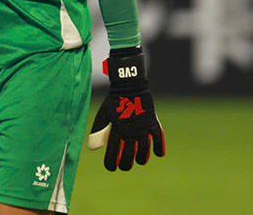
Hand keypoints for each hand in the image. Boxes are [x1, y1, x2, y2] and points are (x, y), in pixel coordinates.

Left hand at [88, 48, 164, 170]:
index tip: (111, 168)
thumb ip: (98, 130)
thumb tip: (93, 148)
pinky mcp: (152, 121)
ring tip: (139, 161)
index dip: (111, 163)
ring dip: (141, 159)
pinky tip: (158, 154)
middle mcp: (129, 130)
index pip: (113, 153)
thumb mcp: (103, 114)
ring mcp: (142, 127)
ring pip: (143, 150)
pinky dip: (159, 147)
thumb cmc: (114, 100)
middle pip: (129, 155)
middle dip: (126, 164)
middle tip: (124, 166)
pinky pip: (158, 137)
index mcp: (116, 129)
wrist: (129, 85)